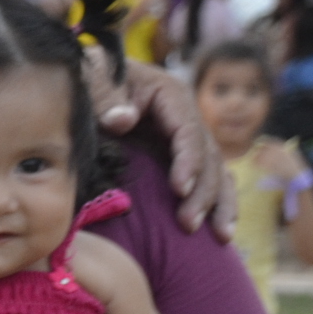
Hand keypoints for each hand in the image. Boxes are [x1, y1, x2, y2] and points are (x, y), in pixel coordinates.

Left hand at [86, 58, 232, 236]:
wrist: (91, 77)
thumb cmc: (91, 76)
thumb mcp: (94, 79)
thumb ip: (105, 98)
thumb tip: (124, 119)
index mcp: (169, 94)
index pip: (187, 131)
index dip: (187, 161)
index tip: (179, 189)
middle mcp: (186, 115)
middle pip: (207, 155)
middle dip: (203, 192)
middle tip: (188, 224)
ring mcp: (186, 136)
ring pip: (215, 170)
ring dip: (218, 203)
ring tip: (221, 236)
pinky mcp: (180, 154)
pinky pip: (207, 178)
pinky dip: (216, 202)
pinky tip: (221, 231)